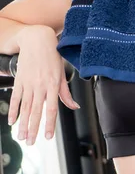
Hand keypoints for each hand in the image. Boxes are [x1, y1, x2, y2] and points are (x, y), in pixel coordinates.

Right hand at [10, 26, 78, 144]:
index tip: (47, 136)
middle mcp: (40, 86)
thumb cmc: (52, 57)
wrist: (37, 41)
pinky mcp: (19, 80)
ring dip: (23, 124)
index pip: (51, 109)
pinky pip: (16, 98)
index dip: (49, 124)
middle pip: (37, 112)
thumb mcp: (62, 74)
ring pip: (26, 108)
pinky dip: (14, 110)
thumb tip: (74, 106)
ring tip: (21, 136)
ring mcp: (29, 83)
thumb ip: (65, 93)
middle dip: (33, 129)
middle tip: (30, 143)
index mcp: (53, 85)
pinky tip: (12, 121)